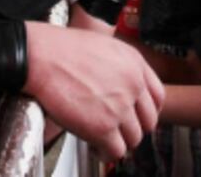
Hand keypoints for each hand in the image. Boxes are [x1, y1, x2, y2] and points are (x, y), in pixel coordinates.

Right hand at [24, 22, 163, 160]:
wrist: (41, 57)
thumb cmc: (61, 49)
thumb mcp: (103, 46)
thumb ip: (120, 67)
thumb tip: (120, 85)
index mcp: (135, 63)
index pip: (158, 96)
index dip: (148, 111)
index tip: (139, 117)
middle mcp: (133, 85)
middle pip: (148, 121)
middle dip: (133, 128)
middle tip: (118, 130)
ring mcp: (120, 107)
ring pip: (134, 139)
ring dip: (118, 142)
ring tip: (102, 140)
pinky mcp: (103, 127)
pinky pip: (116, 152)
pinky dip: (106, 153)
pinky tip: (94, 147)